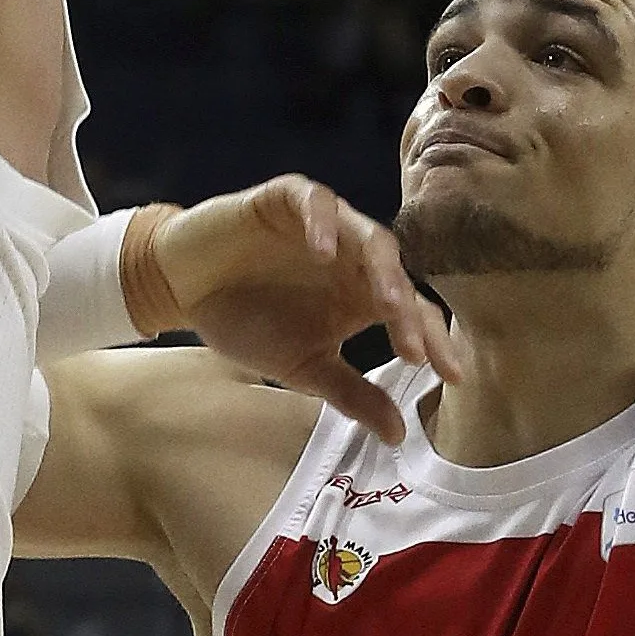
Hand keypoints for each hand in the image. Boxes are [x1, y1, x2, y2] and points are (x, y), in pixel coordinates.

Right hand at [156, 175, 457, 443]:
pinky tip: (321, 251)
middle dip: (408, 312)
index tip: (449, 376)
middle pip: (396, 276)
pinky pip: (313, 201)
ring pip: (367, 235)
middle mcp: (353, 257)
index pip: (411, 312)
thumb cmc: (247, 321)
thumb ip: (349, 392)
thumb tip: (396, 436)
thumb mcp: (301, 366)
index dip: (433, 340)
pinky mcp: (286, 199)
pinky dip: (321, 223)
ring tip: (385, 302)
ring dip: (380, 268)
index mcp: (362, 294)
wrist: (185, 287)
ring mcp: (324, 225)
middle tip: (413, 348)